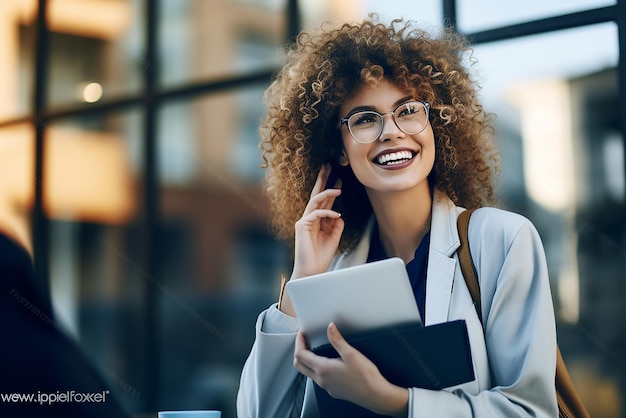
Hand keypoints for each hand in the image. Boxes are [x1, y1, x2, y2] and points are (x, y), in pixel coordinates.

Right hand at [278, 164, 343, 316]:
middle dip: (322, 179)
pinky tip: (337, 215)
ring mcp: (304, 221)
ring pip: (315, 201)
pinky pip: (315, 214)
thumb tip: (339, 214)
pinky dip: (327, 213)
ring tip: (339, 188)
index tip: (340, 178)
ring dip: (327, 193)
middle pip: (316, 194)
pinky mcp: (302, 226)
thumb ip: (337, 225)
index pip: (324, 201)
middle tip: (329, 165)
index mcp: (318, 220)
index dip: (332, 188)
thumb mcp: (334, 238)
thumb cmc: (321, 257)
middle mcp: (309, 218)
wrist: (312, 272)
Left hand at [293, 323, 408, 416]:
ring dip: (308, 360)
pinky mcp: (334, 390)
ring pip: (309, 372)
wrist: (376, 396)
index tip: (302, 332)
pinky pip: (319, 379)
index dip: (299, 341)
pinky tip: (328, 363)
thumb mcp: (351, 354)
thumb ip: (337, 340)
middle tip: (304, 340)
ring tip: (315, 348)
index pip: (300, 354)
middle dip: (299, 351)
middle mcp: (321, 379)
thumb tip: (329, 327)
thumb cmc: (365, 376)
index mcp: (322, 369)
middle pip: (299, 365)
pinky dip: (317, 368)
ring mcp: (326, 387)